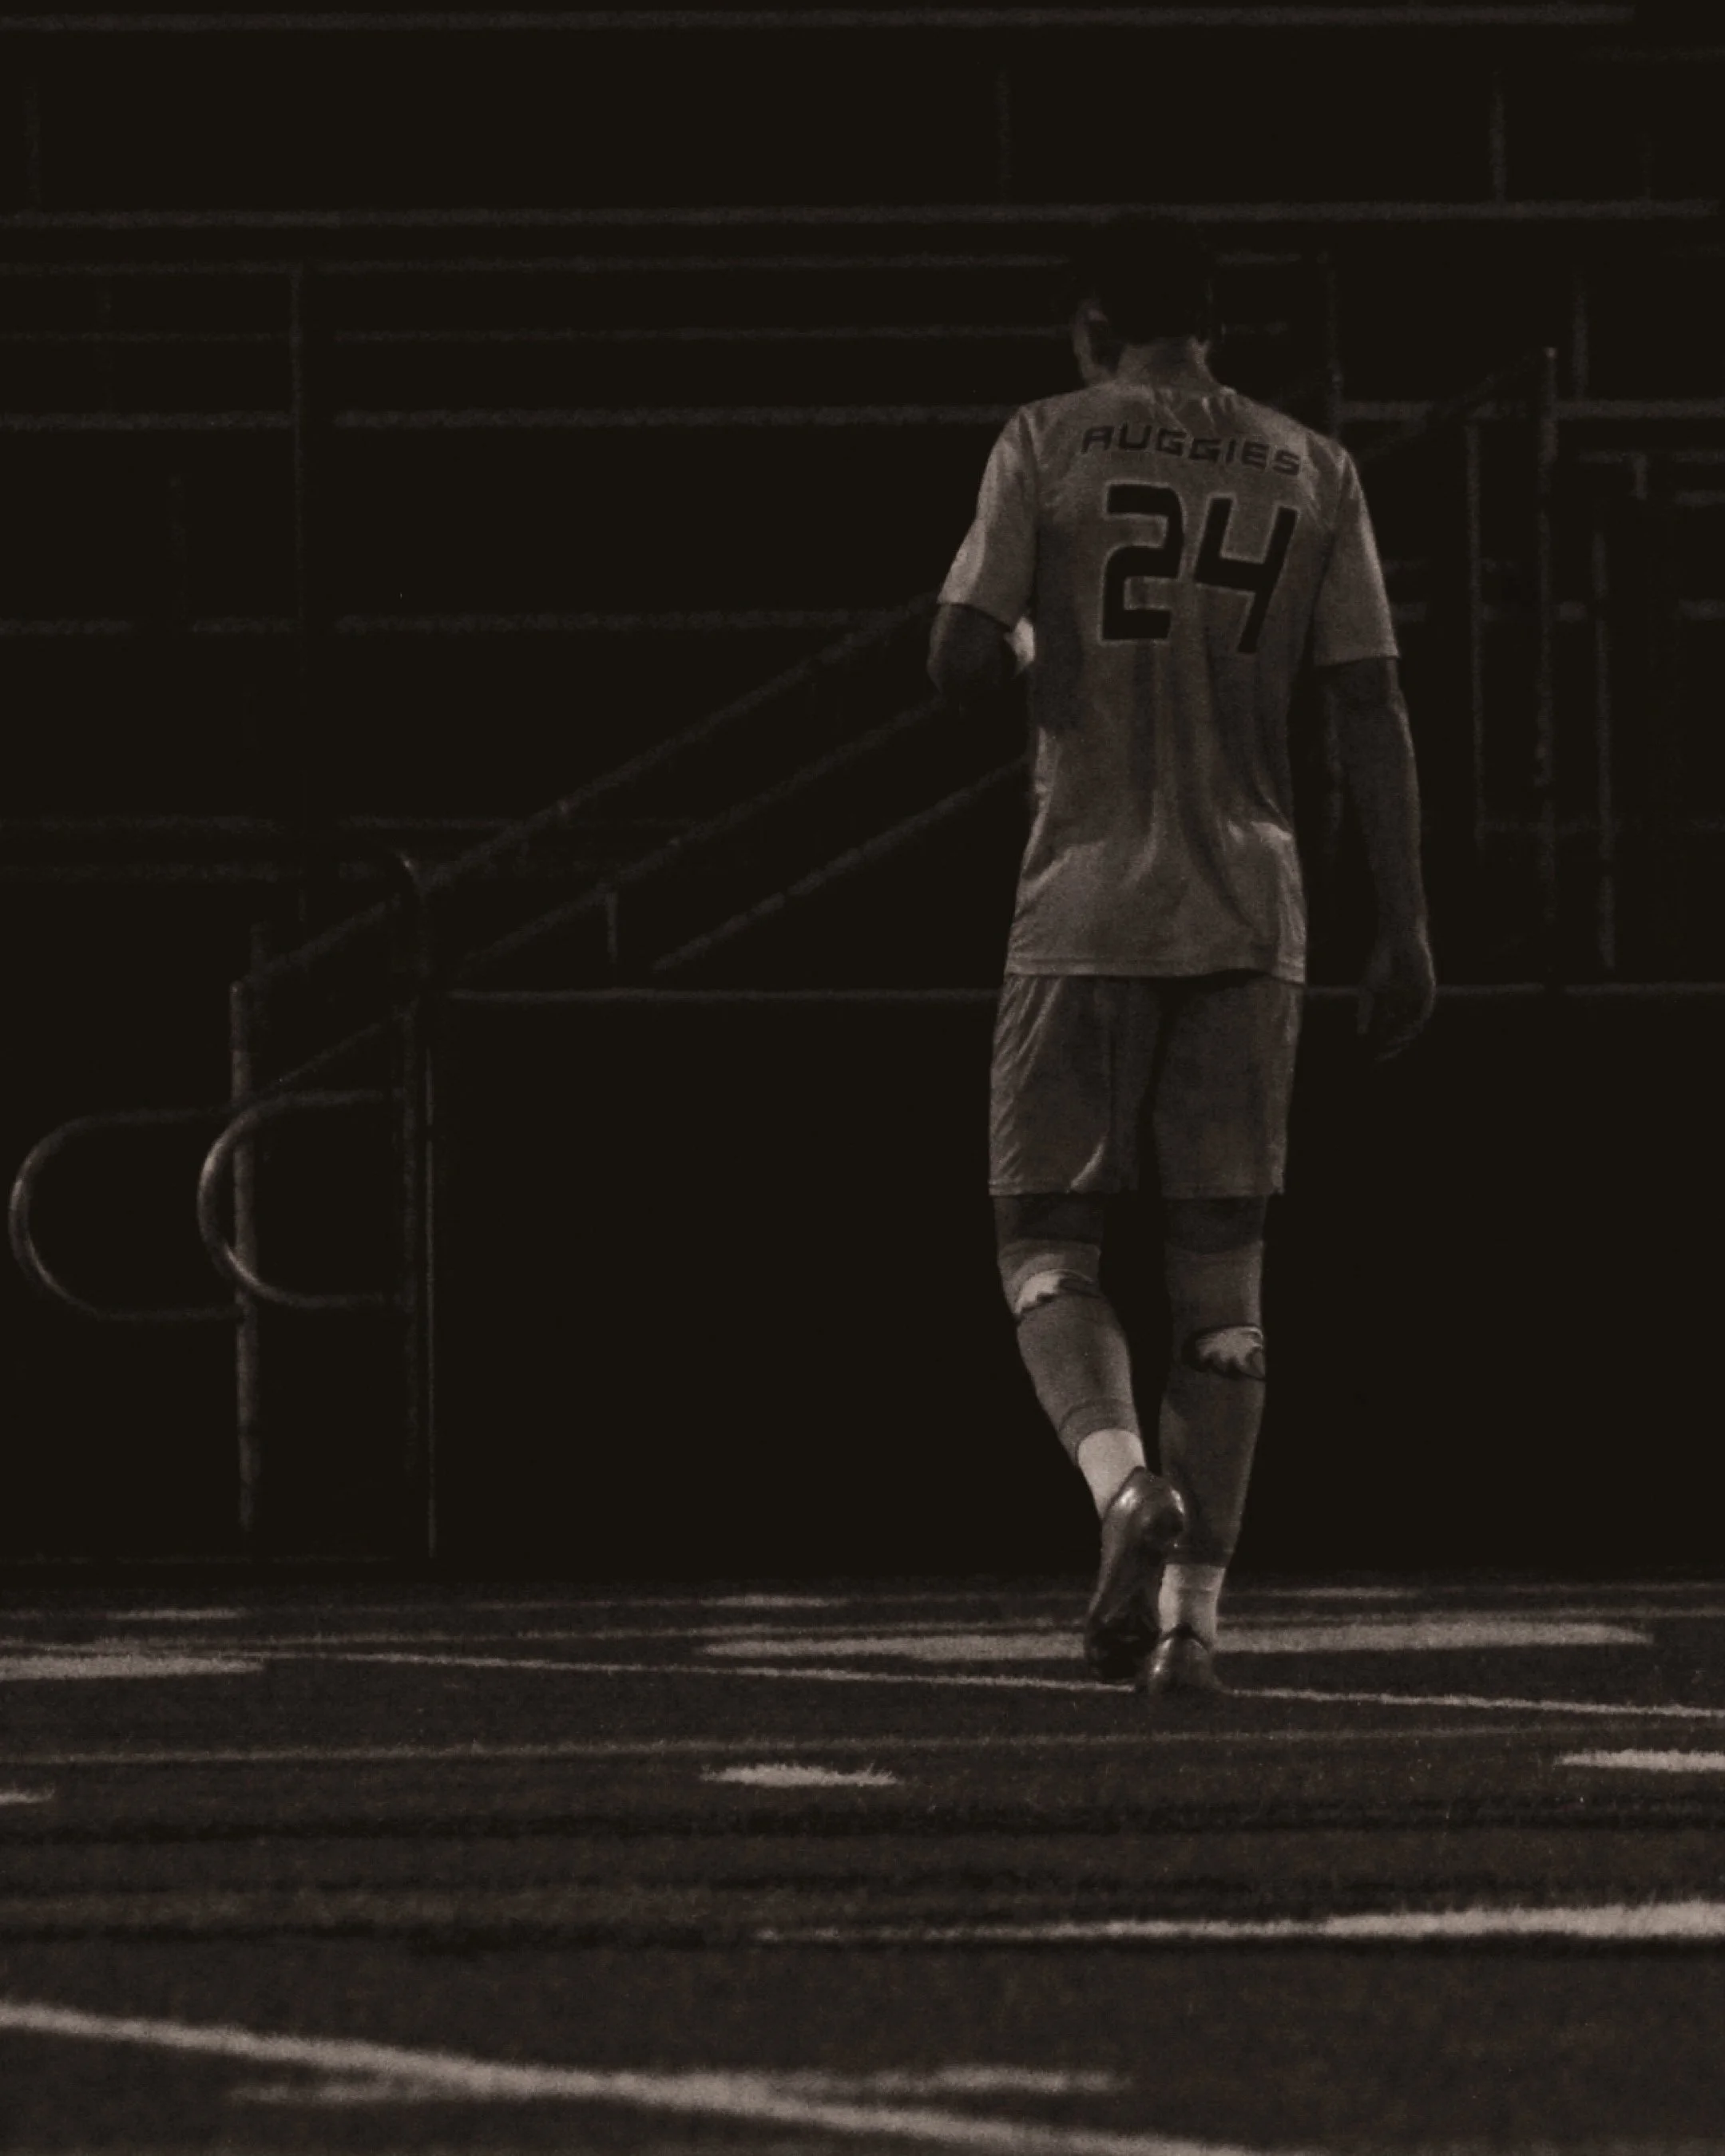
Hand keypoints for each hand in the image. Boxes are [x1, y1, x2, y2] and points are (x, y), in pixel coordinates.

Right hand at [1357, 923, 1435, 1061]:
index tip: (1373, 1057)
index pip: (1389, 1030)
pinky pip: (1424, 1011)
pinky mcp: (1427, 990)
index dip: (1382, 1044)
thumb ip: (1365, 1010)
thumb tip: (1360, 1033)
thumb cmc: (1381, 960)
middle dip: (1393, 1045)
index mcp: (1393, 1004)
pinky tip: (1405, 1029)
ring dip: (1404, 1037)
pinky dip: (1415, 1022)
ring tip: (1392, 1045)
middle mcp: (1407, 1004)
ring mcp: (1417, 998)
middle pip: (1402, 1031)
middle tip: (1382, 1057)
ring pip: (1414, 1024)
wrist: (1396, 938)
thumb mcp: (1368, 989)